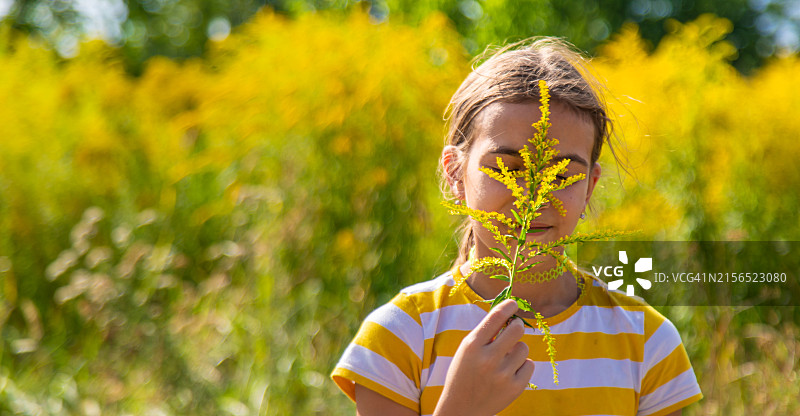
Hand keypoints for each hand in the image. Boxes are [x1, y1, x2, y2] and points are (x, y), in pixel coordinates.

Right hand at [433, 299, 534, 415]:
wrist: (462, 409)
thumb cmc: (464, 373)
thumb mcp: (466, 351)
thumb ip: (485, 333)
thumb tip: (508, 314)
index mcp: (472, 346)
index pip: (495, 317)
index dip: (508, 306)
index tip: (513, 303)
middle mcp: (488, 359)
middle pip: (517, 330)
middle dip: (516, 326)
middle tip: (513, 329)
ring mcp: (502, 375)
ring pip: (524, 348)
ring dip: (517, 350)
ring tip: (504, 359)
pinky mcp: (514, 388)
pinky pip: (529, 365)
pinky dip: (521, 366)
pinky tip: (509, 373)